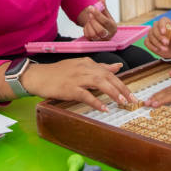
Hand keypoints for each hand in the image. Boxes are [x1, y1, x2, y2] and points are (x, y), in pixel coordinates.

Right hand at [21, 57, 136, 111]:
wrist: (38, 76)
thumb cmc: (59, 73)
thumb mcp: (81, 66)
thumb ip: (100, 67)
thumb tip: (118, 66)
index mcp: (88, 63)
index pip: (109, 72)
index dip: (122, 83)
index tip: (132, 94)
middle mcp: (85, 68)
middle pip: (108, 77)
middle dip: (122, 88)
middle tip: (132, 100)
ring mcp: (77, 77)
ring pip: (99, 83)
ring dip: (112, 92)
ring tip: (122, 102)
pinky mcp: (69, 88)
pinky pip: (85, 94)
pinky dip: (96, 101)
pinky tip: (104, 108)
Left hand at [81, 0, 116, 40]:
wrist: (102, 29)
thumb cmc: (104, 20)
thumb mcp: (105, 13)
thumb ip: (103, 5)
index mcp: (113, 26)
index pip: (105, 21)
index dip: (97, 14)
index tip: (90, 7)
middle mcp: (109, 34)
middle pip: (100, 30)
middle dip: (93, 21)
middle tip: (89, 14)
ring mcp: (102, 40)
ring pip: (94, 34)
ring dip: (89, 25)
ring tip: (89, 19)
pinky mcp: (95, 42)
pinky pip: (88, 36)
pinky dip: (86, 29)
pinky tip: (87, 25)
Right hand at [144, 18, 170, 58]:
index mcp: (166, 22)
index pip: (162, 21)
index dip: (162, 26)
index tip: (164, 33)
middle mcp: (157, 26)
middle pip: (154, 29)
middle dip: (160, 37)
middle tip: (166, 43)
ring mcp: (152, 33)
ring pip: (150, 36)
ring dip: (157, 43)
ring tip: (165, 49)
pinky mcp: (148, 40)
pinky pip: (146, 42)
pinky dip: (152, 46)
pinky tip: (158, 50)